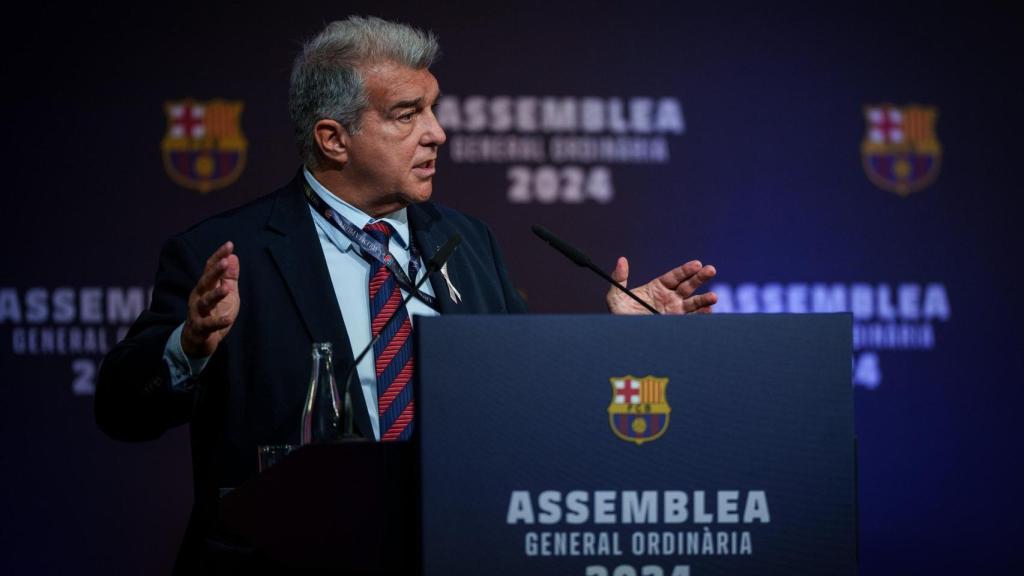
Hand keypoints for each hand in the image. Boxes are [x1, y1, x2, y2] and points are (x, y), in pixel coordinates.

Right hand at [181, 241, 239, 356]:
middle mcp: (198, 296)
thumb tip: (233, 257)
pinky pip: (208, 325)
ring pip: (205, 302)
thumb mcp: (226, 293)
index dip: (219, 256)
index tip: (229, 244)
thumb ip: (229, 277)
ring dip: (215, 295)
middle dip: (215, 271)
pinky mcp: (200, 328)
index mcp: (204, 286)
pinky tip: (228, 319)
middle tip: (225, 261)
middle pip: (205, 282)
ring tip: (227, 288)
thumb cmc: (214, 313)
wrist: (198, 339)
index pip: (210, 268)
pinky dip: (218, 322)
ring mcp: (197, 312)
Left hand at [606, 257, 716, 314]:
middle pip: (689, 285)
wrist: (623, 336)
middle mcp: (670, 298)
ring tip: (713, 297)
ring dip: (704, 299)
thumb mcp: (616, 296)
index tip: (697, 264)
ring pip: (693, 303)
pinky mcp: (676, 324)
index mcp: (658, 287)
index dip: (686, 270)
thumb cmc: (619, 315)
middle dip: (700, 278)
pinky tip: (707, 312)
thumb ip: (619, 278)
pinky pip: (691, 320)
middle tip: (711, 270)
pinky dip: (700, 316)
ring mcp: (675, 312)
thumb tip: (622, 259)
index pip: (676, 276)